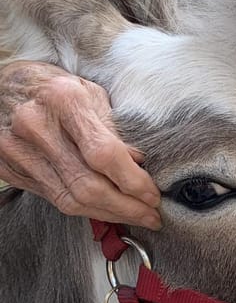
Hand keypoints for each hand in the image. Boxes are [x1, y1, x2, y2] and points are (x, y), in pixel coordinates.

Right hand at [0, 60, 161, 226]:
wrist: (4, 86)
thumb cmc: (55, 87)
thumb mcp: (91, 93)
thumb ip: (114, 130)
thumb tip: (141, 165)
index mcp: (63, 100)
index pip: (104, 154)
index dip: (133, 181)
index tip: (153, 194)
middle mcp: (36, 127)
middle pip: (88, 185)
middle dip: (127, 207)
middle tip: (151, 215)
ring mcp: (18, 151)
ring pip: (71, 200)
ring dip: (109, 214)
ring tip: (135, 216)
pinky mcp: (10, 169)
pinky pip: (55, 199)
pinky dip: (86, 209)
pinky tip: (106, 209)